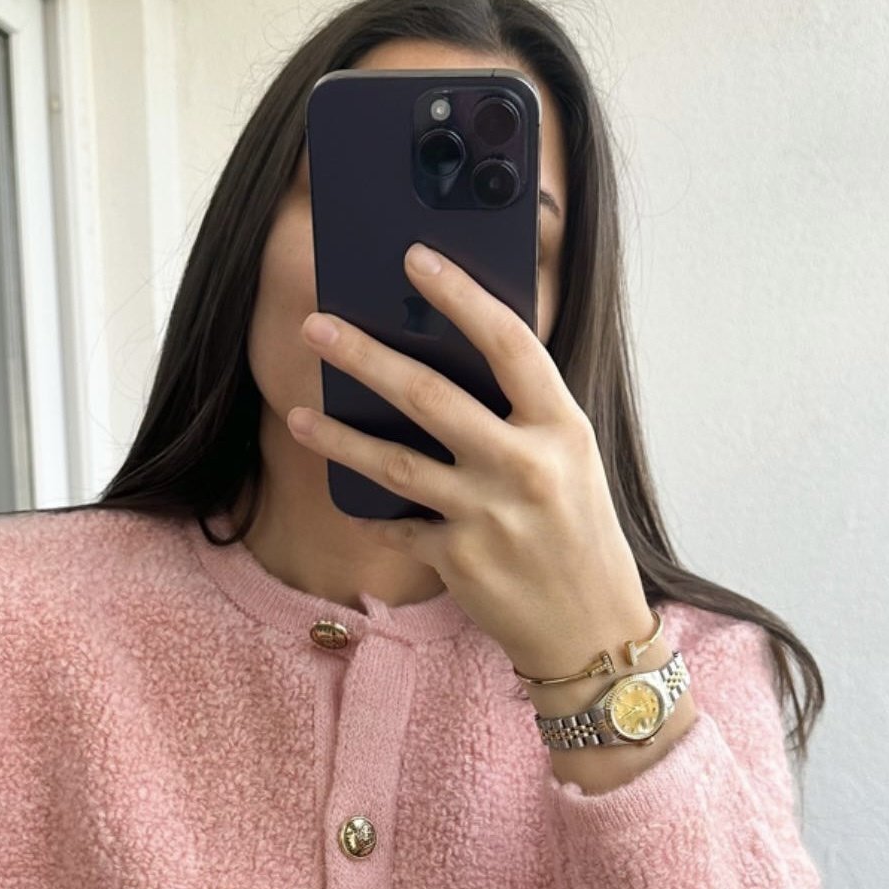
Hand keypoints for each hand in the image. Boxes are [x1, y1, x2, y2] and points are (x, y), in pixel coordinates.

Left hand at [288, 242, 653, 678]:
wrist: (591, 630)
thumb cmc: (579, 533)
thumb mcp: (571, 461)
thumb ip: (523, 415)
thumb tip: (451, 359)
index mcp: (561, 428)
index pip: (508, 344)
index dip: (460, 296)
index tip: (416, 258)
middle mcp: (524, 467)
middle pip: (429, 396)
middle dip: (364, 355)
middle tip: (316, 326)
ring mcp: (487, 515)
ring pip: (393, 463)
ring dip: (337, 435)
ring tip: (297, 412)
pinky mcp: (457, 559)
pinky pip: (396, 524)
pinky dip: (370, 510)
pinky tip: (345, 494)